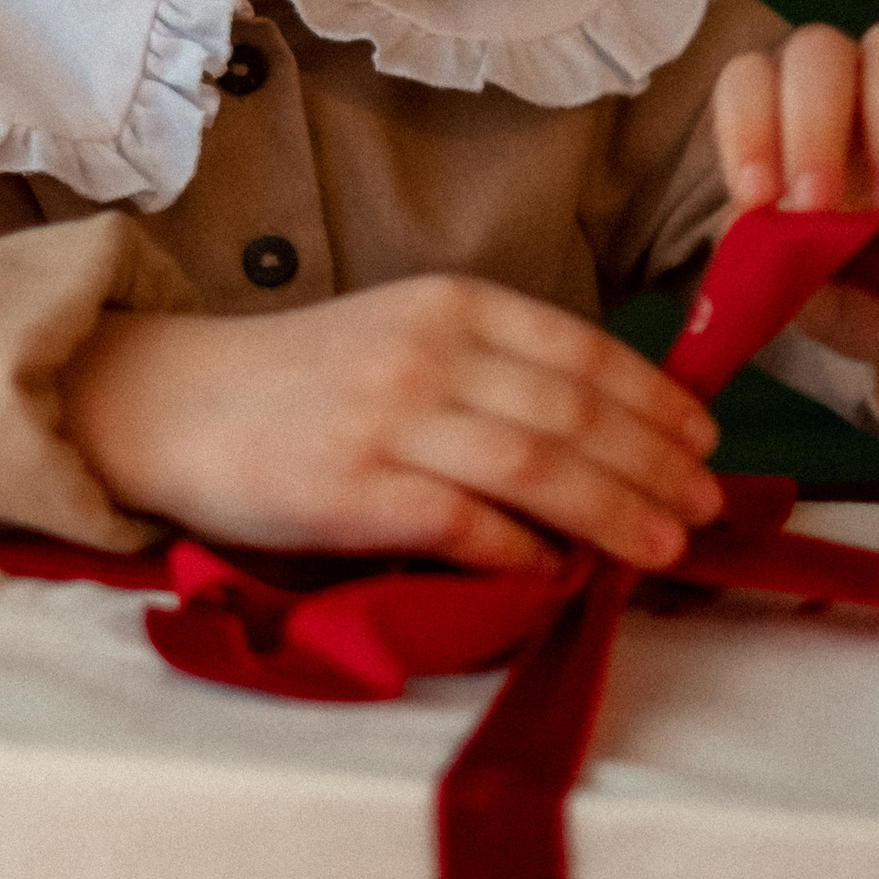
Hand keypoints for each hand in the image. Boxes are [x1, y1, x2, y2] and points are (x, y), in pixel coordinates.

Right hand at [60, 276, 720, 573]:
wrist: (173, 402)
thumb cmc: (303, 380)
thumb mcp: (406, 336)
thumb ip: (494, 369)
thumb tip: (606, 430)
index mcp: (452, 305)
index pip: (584, 352)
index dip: (656, 402)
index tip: (703, 441)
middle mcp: (428, 352)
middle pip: (576, 414)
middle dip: (656, 468)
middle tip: (705, 508)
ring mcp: (389, 420)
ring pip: (539, 468)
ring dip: (616, 514)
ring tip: (662, 548)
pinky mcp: (352, 490)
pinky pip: (466, 525)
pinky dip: (524, 552)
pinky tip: (559, 572)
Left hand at [711, 20, 878, 376]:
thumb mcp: (836, 309)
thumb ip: (787, 279)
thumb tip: (739, 240)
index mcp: (796, 129)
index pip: (749, 83)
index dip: (746, 127)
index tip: (758, 198)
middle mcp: (856, 92)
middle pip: (816, 52)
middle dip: (811, 127)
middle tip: (820, 206)